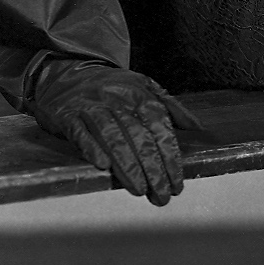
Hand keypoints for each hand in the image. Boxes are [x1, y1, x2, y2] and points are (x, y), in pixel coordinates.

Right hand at [27, 58, 202, 204]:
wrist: (66, 70)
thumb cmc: (111, 86)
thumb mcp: (144, 86)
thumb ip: (170, 106)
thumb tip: (197, 127)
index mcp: (139, 93)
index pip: (160, 127)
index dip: (170, 155)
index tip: (177, 181)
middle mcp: (117, 99)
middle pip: (139, 136)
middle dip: (153, 168)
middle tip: (162, 194)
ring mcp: (92, 106)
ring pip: (113, 136)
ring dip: (127, 165)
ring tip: (140, 189)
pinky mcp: (68, 115)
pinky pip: (81, 132)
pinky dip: (92, 148)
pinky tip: (103, 166)